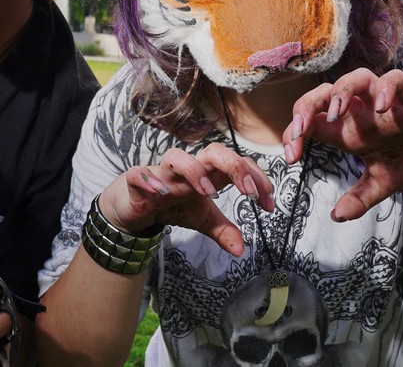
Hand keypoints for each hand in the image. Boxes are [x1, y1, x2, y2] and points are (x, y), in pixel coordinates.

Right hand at [97, 144, 275, 256]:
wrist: (134, 205)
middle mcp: (188, 169)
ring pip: (176, 156)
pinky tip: (161, 194)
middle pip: (213, 151)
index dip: (258, 179)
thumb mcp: (203, 219)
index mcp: (208, 174)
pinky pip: (140, 173)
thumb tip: (241, 250)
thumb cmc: (173, 204)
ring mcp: (162, 173)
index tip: (268, 205)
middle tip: (248, 191)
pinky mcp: (137, 181)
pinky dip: (150, 181)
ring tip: (209, 193)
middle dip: (234, 166)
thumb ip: (223, 231)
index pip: (238, 164)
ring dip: (194, 171)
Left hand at [283, 68, 402, 221]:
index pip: (310, 121)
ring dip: (342, 92)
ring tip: (336, 113)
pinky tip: (382, 108)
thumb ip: (360, 199)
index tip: (292, 157)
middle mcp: (360, 110)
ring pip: (356, 77)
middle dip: (306, 107)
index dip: (294, 134)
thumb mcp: (382, 183)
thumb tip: (337, 217)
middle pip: (324, 93)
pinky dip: (386, 88)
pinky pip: (394, 79)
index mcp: (347, 129)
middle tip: (301, 130)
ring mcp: (383, 100)